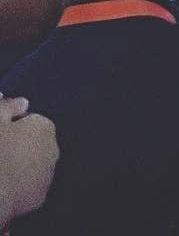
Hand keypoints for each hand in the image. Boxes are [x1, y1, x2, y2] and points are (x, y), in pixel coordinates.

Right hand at [0, 100, 56, 219]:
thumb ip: (10, 106)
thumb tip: (23, 102)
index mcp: (44, 127)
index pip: (31, 122)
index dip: (13, 127)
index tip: (2, 134)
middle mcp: (52, 149)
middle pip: (35, 144)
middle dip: (20, 147)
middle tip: (2, 152)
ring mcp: (48, 175)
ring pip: (34, 165)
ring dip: (22, 166)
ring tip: (3, 170)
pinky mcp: (39, 197)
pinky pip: (30, 186)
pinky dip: (21, 186)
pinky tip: (5, 186)